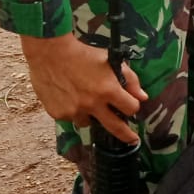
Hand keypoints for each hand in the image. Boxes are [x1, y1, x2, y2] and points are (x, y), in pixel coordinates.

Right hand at [20, 32, 144, 144]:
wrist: (50, 53)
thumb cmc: (83, 54)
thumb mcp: (111, 61)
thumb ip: (130, 79)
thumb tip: (143, 97)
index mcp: (108, 90)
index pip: (131, 108)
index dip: (133, 106)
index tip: (131, 106)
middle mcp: (92, 104)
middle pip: (115, 127)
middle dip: (127, 135)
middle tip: (133, 140)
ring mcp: (74, 111)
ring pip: (89, 123)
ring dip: (91, 116)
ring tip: (85, 101)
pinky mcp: (58, 114)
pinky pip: (70, 118)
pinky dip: (73, 111)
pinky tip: (69, 97)